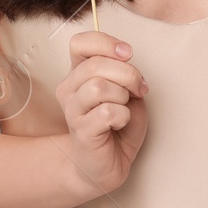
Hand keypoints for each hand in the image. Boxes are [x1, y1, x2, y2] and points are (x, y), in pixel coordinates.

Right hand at [57, 30, 147, 195]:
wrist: (106, 164)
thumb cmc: (117, 125)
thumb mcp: (127, 91)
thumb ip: (124, 72)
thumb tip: (125, 60)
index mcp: (78, 73)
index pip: (80, 42)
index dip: (106, 43)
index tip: (127, 53)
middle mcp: (69, 88)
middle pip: (96, 64)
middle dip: (128, 73)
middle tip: (139, 88)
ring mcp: (72, 110)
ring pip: (98, 86)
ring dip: (123, 95)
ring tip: (125, 108)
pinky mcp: (81, 131)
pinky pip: (107, 112)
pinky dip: (123, 115)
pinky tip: (120, 123)